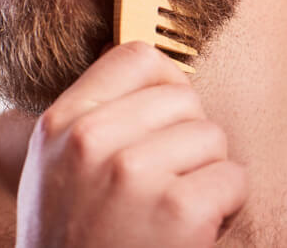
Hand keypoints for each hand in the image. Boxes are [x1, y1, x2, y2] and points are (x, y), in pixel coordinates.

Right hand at [15, 41, 245, 246]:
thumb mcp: (54, 171)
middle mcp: (92, 141)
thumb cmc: (71, 244)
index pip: (135, 56)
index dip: (165, 82)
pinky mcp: (178, 210)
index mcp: (61, 124)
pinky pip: (232, 179)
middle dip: (188, 140)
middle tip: (165, 184)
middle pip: (183, 98)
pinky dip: (224, 209)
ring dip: (207, 176)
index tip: (167, 115)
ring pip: (212, 137)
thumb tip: (144, 65)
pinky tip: (192, 233)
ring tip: (173, 212)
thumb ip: (89, 117)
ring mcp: (134, 173)